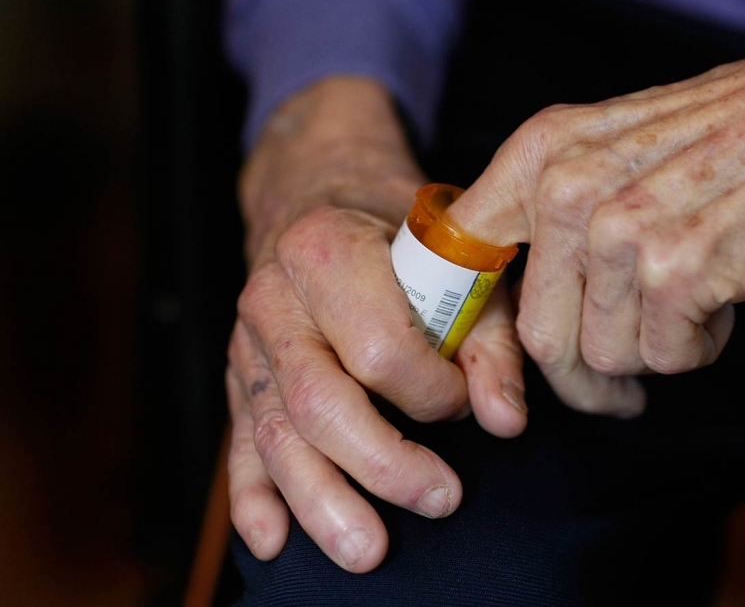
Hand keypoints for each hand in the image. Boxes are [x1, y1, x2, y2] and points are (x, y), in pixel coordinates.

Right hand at [225, 78, 526, 572]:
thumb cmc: (400, 230)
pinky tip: (273, 541)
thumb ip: (489, 339)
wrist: (319, 194)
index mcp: (326, 251)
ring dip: (321, 500)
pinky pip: (238, 444)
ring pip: (275, 435)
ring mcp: (247, 343)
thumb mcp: (459, 260)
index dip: (434, 390)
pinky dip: (252, 498)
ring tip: (366, 552)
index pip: (379, 348)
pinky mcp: (240, 380)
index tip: (465, 401)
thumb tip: (505, 420)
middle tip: (441, 500)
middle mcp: (273, 298)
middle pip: (320, 401)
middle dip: (382, 463)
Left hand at [447, 0, 744, 409]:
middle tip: (624, 381)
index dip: (474, 318)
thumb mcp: (618, 146)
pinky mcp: (681, 268)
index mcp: (543, 151)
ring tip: (694, 301)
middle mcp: (569, 186)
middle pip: (541, 337)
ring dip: (655, 349)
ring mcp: (623, 228)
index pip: (462, 256)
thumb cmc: (739, 138)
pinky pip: (666, 358)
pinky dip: (698, 347)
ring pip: (605, 357)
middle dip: (586, 373)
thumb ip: (554, 210)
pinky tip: (724, 303)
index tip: (498, 357)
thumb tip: (512, 298)